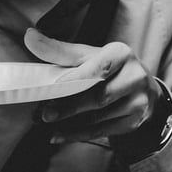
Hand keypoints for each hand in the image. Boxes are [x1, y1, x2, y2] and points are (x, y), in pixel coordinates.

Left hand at [24, 28, 160, 142]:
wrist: (142, 89)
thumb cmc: (109, 68)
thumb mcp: (89, 55)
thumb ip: (60, 50)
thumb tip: (30, 37)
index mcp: (121, 54)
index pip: (99, 67)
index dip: (77, 78)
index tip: (56, 86)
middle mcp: (134, 76)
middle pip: (99, 96)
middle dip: (70, 106)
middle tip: (44, 113)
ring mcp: (137, 101)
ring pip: (99, 117)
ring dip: (70, 122)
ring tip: (48, 122)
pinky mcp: (134, 121)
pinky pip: (102, 131)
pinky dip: (78, 134)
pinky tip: (59, 134)